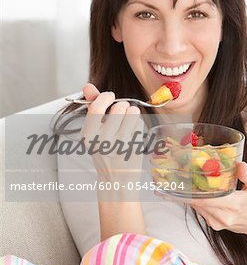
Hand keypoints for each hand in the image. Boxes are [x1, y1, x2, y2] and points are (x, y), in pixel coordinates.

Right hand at [80, 83, 145, 197]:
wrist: (116, 178)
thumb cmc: (104, 151)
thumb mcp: (93, 131)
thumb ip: (91, 107)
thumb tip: (88, 86)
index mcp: (88, 136)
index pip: (97, 107)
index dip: (105, 97)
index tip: (110, 97)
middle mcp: (103, 141)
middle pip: (119, 107)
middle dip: (122, 105)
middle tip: (120, 113)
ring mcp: (121, 144)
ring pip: (132, 112)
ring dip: (131, 112)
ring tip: (126, 121)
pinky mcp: (135, 146)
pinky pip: (139, 122)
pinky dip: (136, 124)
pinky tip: (131, 133)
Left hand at [185, 162, 246, 237]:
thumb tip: (239, 165)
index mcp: (234, 205)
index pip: (206, 199)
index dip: (194, 188)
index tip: (190, 177)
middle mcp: (224, 216)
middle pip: (198, 202)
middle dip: (191, 189)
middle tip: (188, 175)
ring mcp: (217, 223)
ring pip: (197, 207)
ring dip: (194, 195)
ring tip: (195, 182)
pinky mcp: (214, 225)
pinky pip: (200, 211)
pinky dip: (198, 201)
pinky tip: (202, 193)